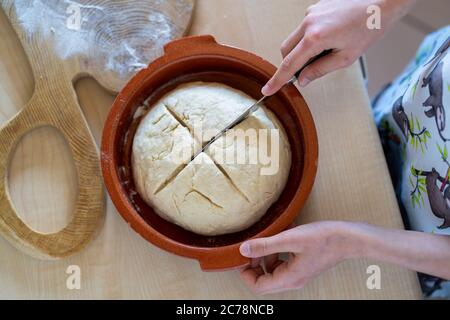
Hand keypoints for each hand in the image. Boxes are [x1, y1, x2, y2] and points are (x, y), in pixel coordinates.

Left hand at [239, 221, 357, 294]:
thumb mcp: (290, 239)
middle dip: (255, 263)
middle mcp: (293, 280)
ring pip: (272, 271)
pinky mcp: (303, 265)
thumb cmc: (323, 238)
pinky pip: (282, 263)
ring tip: (268, 239)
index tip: (242, 255)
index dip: (246, 272)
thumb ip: (266, 245)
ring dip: (266, 256)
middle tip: (254, 245)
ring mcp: (299, 274)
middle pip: (264, 280)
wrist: (349, 238)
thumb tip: (244, 250)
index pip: (258, 286)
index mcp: (289, 278)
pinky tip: (280, 237)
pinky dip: (277, 252)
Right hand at [262, 0, 414, 94]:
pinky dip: (310, 38)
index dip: (278, 80)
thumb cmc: (369, 27)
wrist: (382, 1)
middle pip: (286, 50)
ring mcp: (310, 13)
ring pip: (294, 39)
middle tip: (310, 70)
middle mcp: (308, 22)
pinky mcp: (315, 7)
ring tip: (328, 49)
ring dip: (303, 50)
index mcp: (315, 37)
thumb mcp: (346, 57)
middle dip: (292, 63)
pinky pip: (304, 28)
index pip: (289, 64)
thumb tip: (303, 79)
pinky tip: (331, 36)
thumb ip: (320, 69)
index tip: (267, 89)